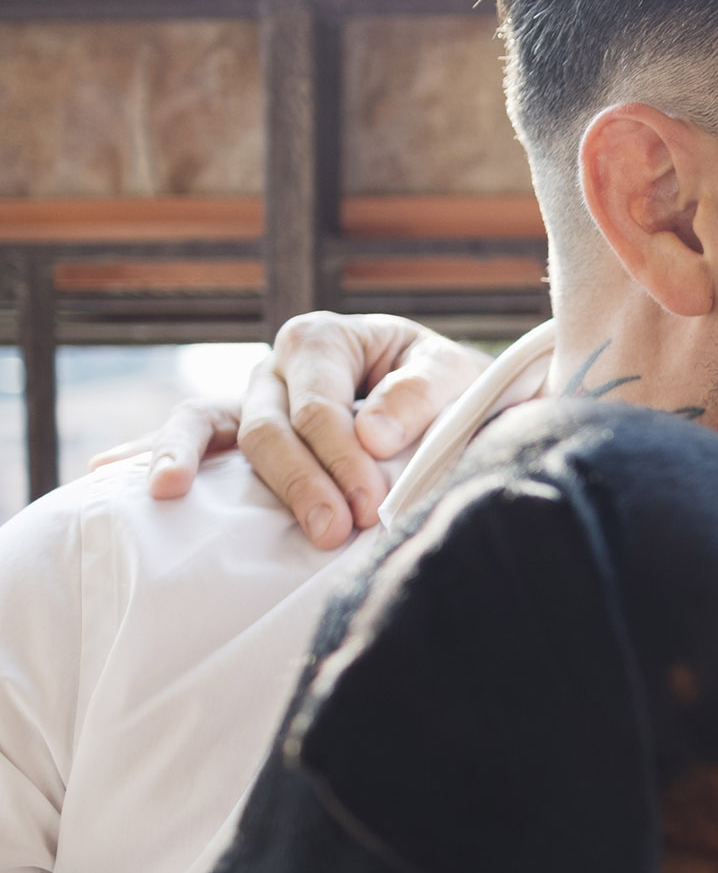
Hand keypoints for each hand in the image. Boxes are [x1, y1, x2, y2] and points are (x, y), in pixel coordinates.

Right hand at [92, 313, 487, 546]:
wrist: (454, 397)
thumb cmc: (452, 387)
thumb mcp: (455, 378)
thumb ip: (420, 396)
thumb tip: (371, 433)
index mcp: (325, 340)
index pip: (319, 406)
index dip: (342, 458)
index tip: (371, 506)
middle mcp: (278, 366)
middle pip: (269, 428)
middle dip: (299, 483)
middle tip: (334, 532)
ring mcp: (253, 398)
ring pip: (213, 427)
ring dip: (194, 464)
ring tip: (168, 494)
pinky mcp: (242, 430)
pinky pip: (193, 437)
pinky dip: (153, 452)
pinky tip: (107, 474)